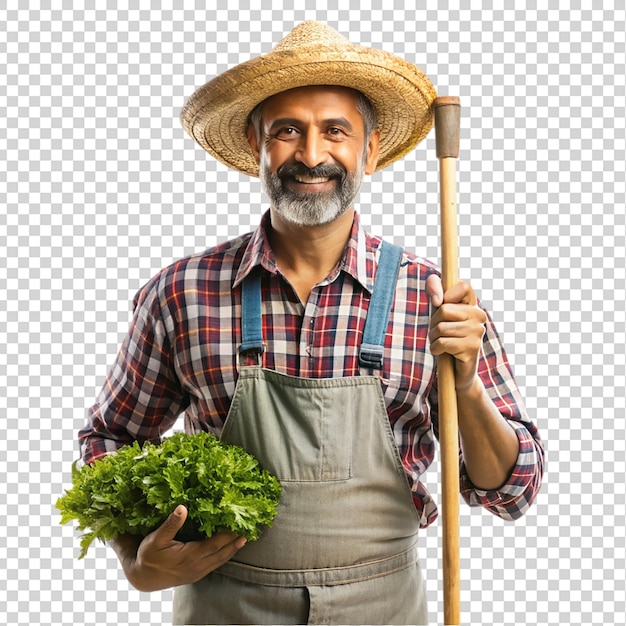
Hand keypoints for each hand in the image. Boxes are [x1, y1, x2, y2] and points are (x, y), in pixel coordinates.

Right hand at [114, 505, 246, 591]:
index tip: (239, 523)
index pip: (215, 544)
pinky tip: (231, 548)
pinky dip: (225, 556)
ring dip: (233, 549)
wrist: (143, 578)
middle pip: (222, 553)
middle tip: (250, 528)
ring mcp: (198, 572)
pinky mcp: (197, 574)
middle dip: (236, 541)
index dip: (228, 535)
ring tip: (245, 538)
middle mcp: (197, 566)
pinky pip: (215, 564)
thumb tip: (182, 507)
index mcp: (189, 556)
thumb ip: (170, 524)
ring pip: (221, 560)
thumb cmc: (148, 555)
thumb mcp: (156, 538)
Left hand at [426, 274, 486, 390]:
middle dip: (434, 323)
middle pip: (444, 309)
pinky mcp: (473, 347)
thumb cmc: (445, 337)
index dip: (445, 292)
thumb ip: (435, 289)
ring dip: (433, 338)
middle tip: (440, 332)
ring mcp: (478, 332)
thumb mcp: (438, 311)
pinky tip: (442, 353)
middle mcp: (480, 315)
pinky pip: (442, 343)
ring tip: (441, 343)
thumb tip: (438, 300)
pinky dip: (435, 348)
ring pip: (441, 328)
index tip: (439, 305)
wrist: (456, 371)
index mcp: (473, 304)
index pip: (463, 285)